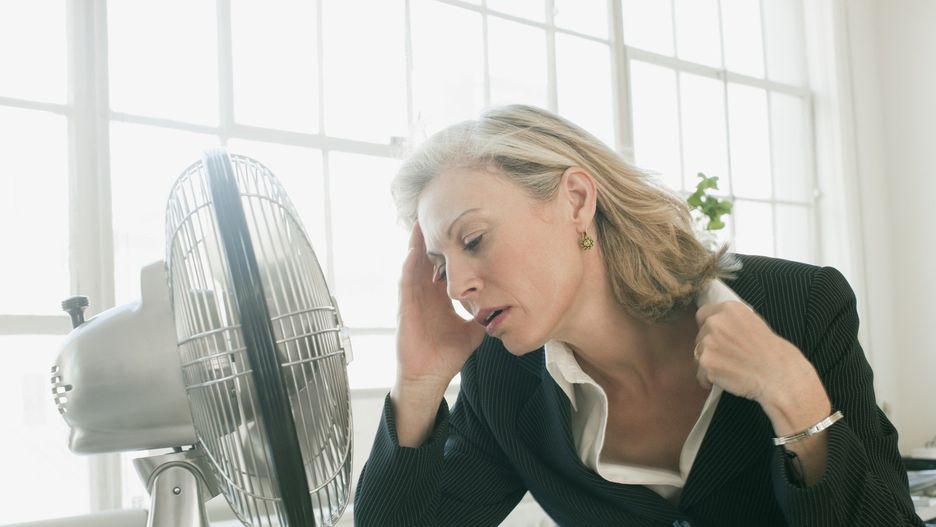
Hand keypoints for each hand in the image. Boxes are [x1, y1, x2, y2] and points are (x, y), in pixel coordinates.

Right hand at [395, 223, 485, 389]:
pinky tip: (413, 250)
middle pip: (427, 258)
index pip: (444, 265)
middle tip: (437, 210)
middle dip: (432, 237)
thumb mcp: (473, 331)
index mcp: (439, 297)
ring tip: (421, 220)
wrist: (429, 376)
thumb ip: (485, 316)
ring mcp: (413, 299)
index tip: (459, 227)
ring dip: (417, 244)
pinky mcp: (404, 308)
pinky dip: (409, 265)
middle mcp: (425, 293)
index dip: (450, 248)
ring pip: (414, 264)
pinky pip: (405, 281)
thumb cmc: (447, 355)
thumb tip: (506, 307)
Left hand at [693, 301, 828, 415]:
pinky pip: (700, 374)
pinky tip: (727, 379)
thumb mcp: (753, 323)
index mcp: (729, 309)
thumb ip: (731, 322)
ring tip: (730, 369)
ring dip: (709, 363)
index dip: (708, 327)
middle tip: (729, 357)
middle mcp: (715, 322)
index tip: (717, 337)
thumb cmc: (772, 352)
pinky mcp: (706, 363)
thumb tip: (714, 325)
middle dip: (710, 346)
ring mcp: (708, 342)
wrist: (778, 375)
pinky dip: (709, 379)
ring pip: (698, 355)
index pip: (703, 314)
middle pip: (699, 335)